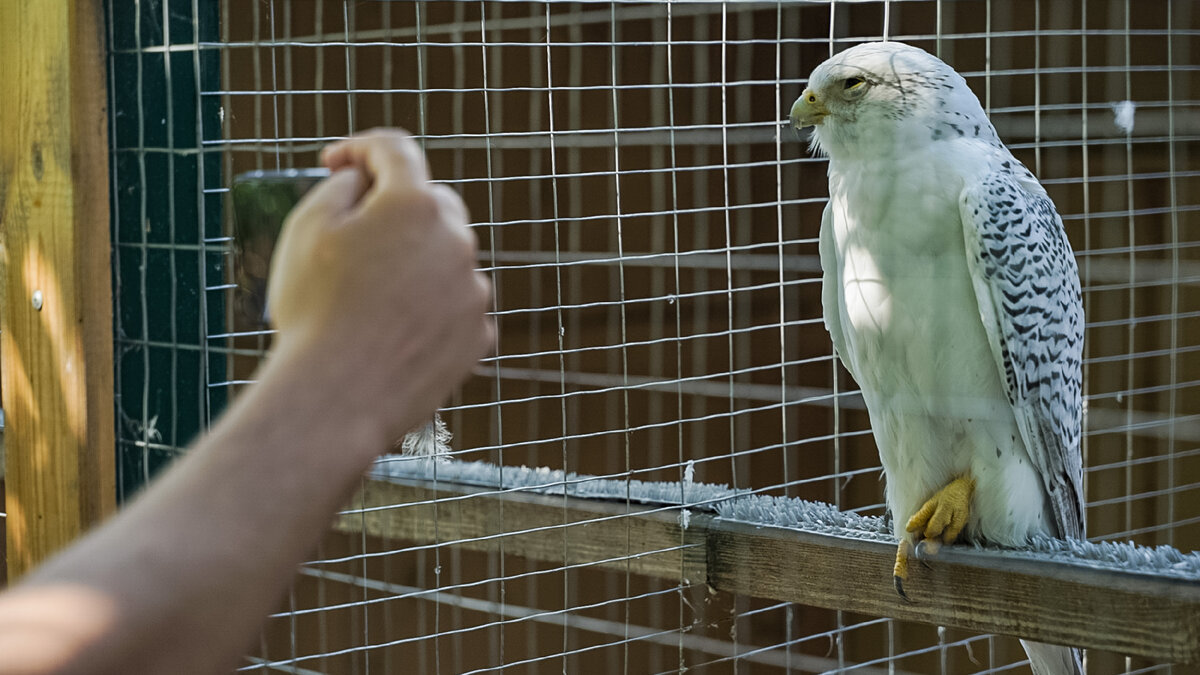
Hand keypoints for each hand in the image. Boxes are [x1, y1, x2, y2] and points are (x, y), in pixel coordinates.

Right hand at [265, 128, 492, 445]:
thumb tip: (364, 181)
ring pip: (445, 259)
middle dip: (395, 209)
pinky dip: (430, 309)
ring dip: (415, 264)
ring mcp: (473, 290)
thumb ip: (341, 187)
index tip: (336, 164)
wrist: (337, 398)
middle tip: (353, 236)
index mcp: (412, 204)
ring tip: (368, 301)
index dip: (360, 149)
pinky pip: (454, 306)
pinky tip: (391, 333)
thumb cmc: (314, 311)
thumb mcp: (307, 229)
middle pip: (431, 203)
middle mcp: (456, 240)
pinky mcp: (478, 335)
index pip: (394, 150)